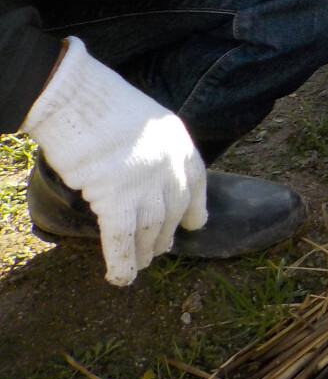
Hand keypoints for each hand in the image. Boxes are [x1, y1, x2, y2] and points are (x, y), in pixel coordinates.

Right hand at [21, 38, 206, 285]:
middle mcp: (171, 168)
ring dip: (144, 252)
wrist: (81, 101)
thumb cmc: (104, 106)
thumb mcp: (146, 122)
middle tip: (157, 249)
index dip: (194, 208)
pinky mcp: (117, 200)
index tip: (194, 224)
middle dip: (165, 233)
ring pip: (150, 229)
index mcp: (180, 145)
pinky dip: (122, 261)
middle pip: (172, 210)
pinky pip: (123, 238)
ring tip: (139, 266)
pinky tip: (121, 277)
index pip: (196, 183)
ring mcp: (146, 185)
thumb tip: (144, 175)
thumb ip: (152, 149)